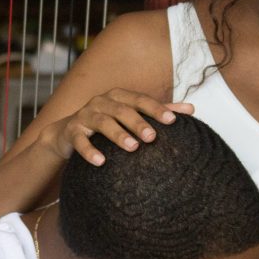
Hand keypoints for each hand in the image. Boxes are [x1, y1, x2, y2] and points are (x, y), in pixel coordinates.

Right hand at [38, 88, 193, 164]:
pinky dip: (89, 150)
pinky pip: (80, 140)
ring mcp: (85, 115)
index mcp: (119, 97)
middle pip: (122, 110)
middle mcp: (101, 102)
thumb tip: (191, 108)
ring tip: (132, 148)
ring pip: (102, 123)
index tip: (173, 120)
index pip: (140, 100)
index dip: (156, 108)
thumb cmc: (108, 122)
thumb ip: (158, 112)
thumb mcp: (131, 115)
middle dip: (138, 123)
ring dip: (117, 135)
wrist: (67, 132)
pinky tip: (101, 162)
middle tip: (153, 138)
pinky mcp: (71, 131)